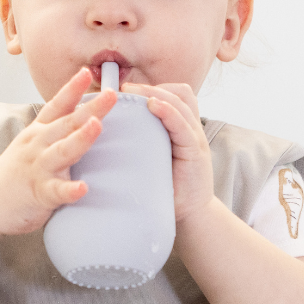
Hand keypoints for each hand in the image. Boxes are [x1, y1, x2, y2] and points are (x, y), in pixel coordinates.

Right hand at [0, 67, 116, 236]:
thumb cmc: (16, 173)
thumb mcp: (33, 144)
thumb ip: (57, 132)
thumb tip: (89, 118)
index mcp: (38, 132)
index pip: (57, 106)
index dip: (71, 88)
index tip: (85, 72)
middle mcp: (38, 145)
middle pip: (67, 124)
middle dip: (90, 108)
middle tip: (110, 94)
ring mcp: (38, 168)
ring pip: (62, 151)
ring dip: (80, 138)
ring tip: (97, 125)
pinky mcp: (39, 193)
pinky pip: (56, 191)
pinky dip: (70, 189)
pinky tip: (83, 188)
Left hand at [120, 82, 214, 223]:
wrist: (191, 217)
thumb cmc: (168, 191)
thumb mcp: (155, 162)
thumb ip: (144, 147)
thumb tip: (108, 137)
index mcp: (182, 130)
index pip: (175, 96)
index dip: (153, 88)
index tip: (126, 89)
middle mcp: (192, 130)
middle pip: (178, 93)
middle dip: (150, 86)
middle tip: (124, 88)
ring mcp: (195, 139)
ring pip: (181, 102)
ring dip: (156, 92)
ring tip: (134, 92)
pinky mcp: (195, 151)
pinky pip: (182, 123)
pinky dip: (168, 111)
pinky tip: (153, 105)